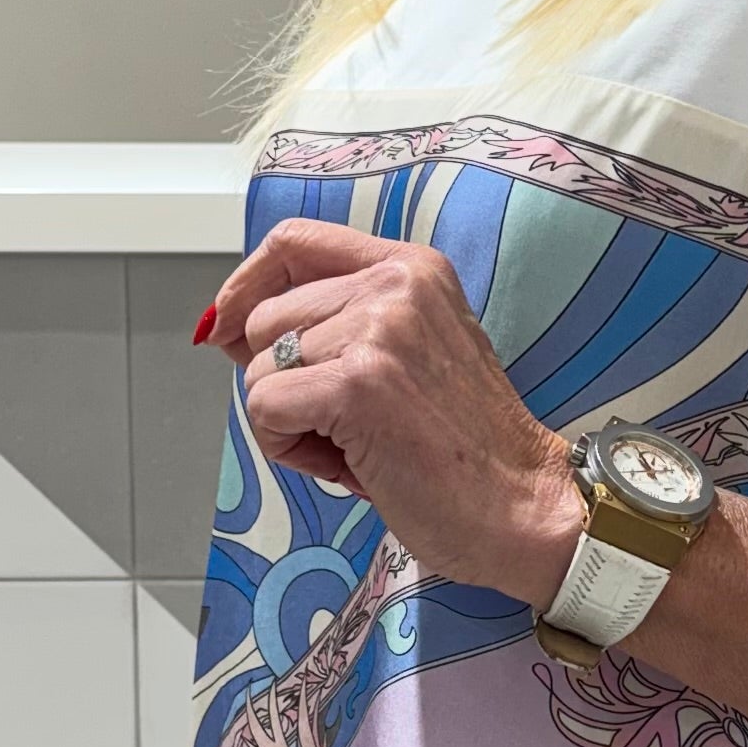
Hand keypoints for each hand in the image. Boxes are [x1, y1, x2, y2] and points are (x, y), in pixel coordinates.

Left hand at [203, 220, 583, 609]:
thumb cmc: (466, 447)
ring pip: (257, 371)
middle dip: (281, 381)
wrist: (522, 505)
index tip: (225, 325)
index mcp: (411, 267)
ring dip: (289, 422)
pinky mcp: (356, 384)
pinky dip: (289, 449)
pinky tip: (347, 464)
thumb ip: (335, 325)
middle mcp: (394, 285)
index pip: (294, 241)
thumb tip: (227, 327)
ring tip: (355, 446)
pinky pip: (264, 410)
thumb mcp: (407, 352)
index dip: (246, 283)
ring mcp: (376, 331)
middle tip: (342, 423)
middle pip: (264, 319)